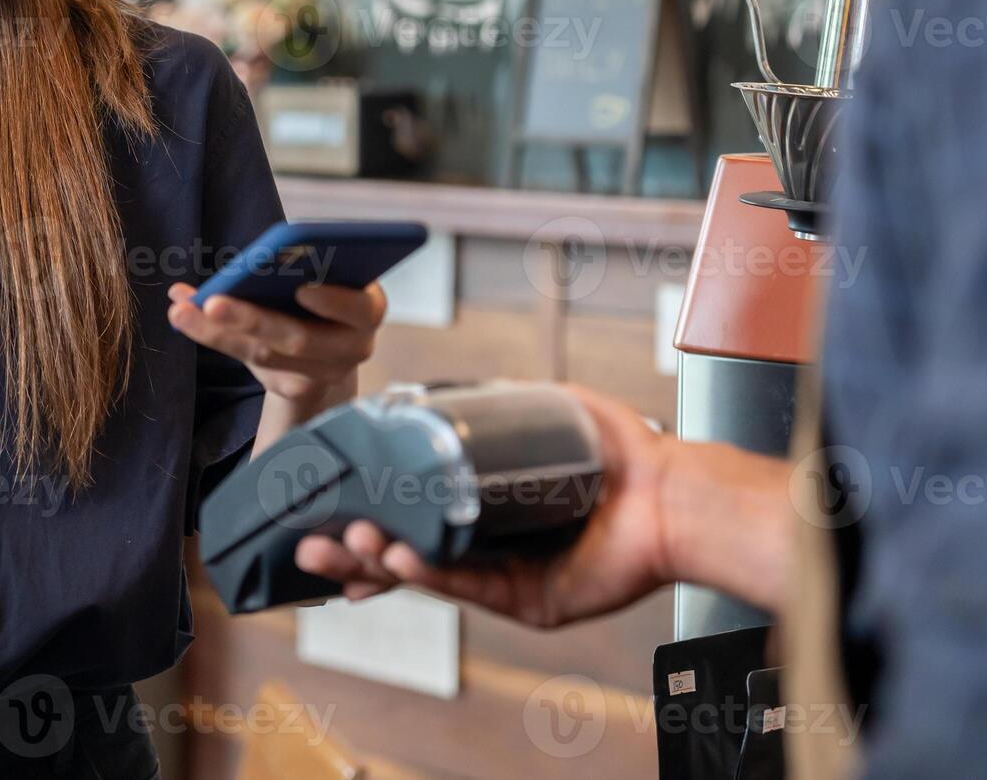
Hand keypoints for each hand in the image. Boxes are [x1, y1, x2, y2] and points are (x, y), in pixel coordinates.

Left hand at [166, 282, 386, 406]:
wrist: (329, 353)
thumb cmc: (323, 301)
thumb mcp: (324, 281)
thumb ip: (298, 267)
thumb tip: (248, 259)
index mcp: (368, 310)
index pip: (360, 309)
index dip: (334, 302)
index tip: (303, 289)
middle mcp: (354, 348)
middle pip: (300, 338)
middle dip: (253, 319)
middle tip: (213, 301)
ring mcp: (324, 375)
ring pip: (267, 356)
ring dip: (218, 331)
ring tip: (182, 310)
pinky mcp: (295, 390)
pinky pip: (249, 365)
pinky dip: (214, 337)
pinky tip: (184, 315)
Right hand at [295, 385, 678, 626]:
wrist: (672, 491)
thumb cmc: (623, 453)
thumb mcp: (553, 407)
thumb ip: (504, 398)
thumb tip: (452, 387)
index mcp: (487, 508)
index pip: (413, 517)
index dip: (370, 518)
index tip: (330, 511)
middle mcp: (491, 545)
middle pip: (407, 554)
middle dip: (355, 551)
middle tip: (314, 541)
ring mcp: (507, 575)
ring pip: (429, 575)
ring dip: (382, 562)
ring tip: (349, 545)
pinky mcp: (530, 599)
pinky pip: (470, 588)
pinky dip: (431, 574)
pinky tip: (399, 559)